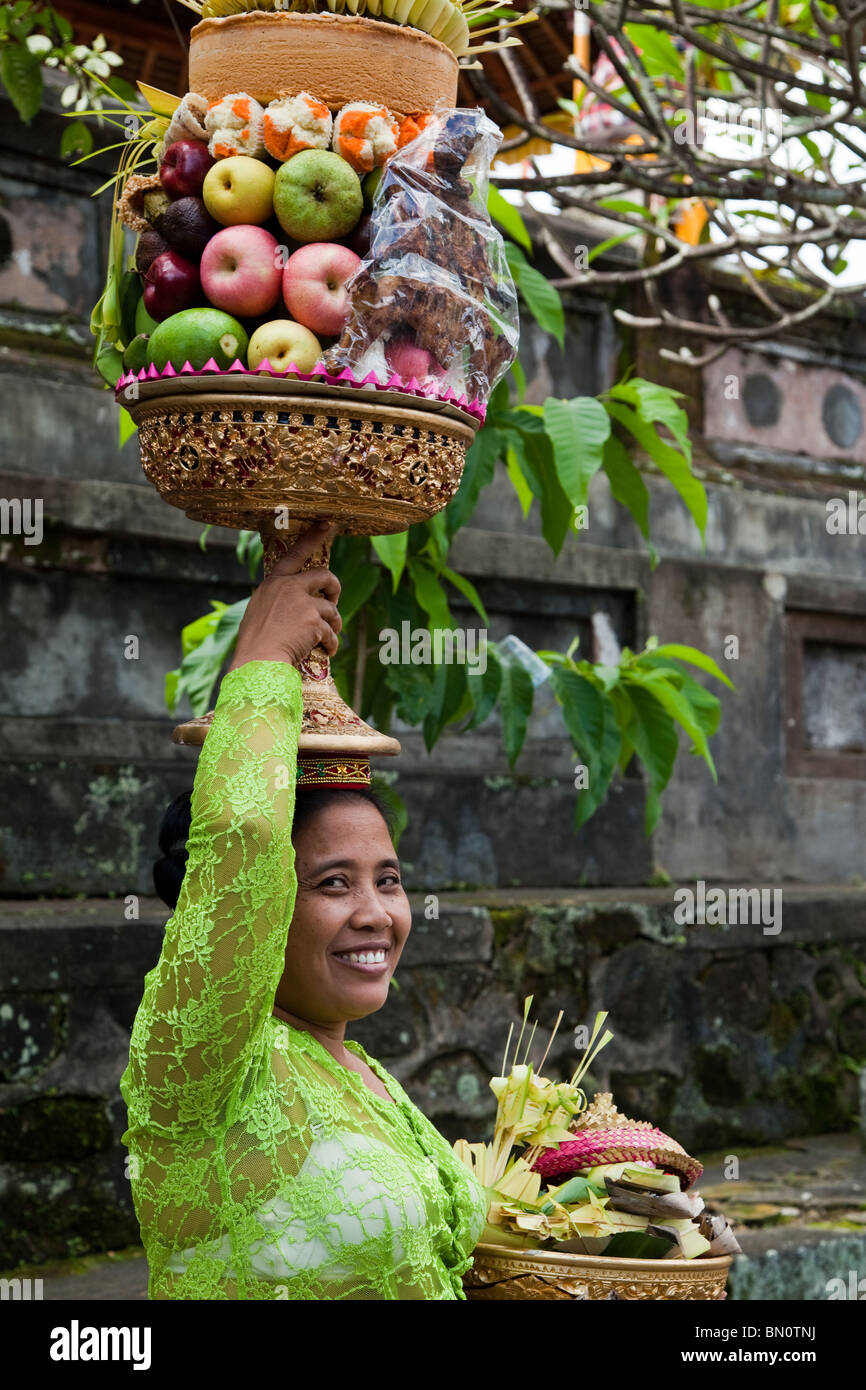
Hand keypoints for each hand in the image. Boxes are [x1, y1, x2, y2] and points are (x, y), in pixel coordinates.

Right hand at [227, 520, 341, 671]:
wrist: (257, 661)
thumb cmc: (255, 643)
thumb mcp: (260, 613)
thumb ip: (278, 602)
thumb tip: (296, 606)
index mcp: (273, 583)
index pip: (295, 554)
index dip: (312, 538)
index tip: (326, 525)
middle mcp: (289, 587)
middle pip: (325, 576)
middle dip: (335, 588)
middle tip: (333, 602)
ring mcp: (303, 603)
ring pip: (331, 609)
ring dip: (334, 624)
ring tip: (328, 637)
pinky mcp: (314, 622)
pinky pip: (331, 632)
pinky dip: (331, 643)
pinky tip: (327, 651)